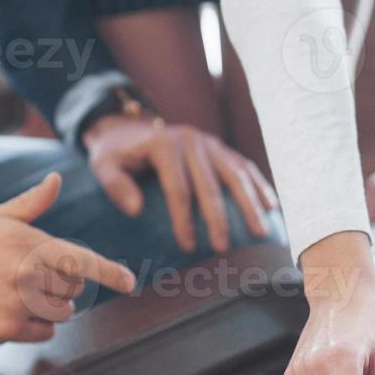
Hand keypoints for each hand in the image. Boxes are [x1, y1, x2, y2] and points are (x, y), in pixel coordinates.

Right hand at [0, 173, 135, 343]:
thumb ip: (32, 203)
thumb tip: (56, 179)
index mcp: (31, 243)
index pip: (81, 260)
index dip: (110, 273)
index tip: (130, 283)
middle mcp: (27, 273)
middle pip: (74, 288)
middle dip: (62, 284)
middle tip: (30, 276)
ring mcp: (18, 302)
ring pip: (64, 311)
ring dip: (51, 306)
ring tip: (19, 293)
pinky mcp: (8, 328)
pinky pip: (46, 332)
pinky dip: (37, 326)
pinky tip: (11, 310)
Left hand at [84, 113, 277, 252]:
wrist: (128, 127)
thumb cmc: (115, 154)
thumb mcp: (103, 165)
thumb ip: (115, 185)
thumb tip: (136, 210)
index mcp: (165, 145)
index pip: (178, 188)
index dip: (183, 218)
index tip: (187, 246)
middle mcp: (192, 140)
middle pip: (211, 184)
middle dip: (219, 218)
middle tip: (222, 247)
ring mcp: (210, 143)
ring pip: (236, 174)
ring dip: (250, 204)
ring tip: (260, 232)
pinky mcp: (221, 148)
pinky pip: (245, 167)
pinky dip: (259, 187)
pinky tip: (271, 208)